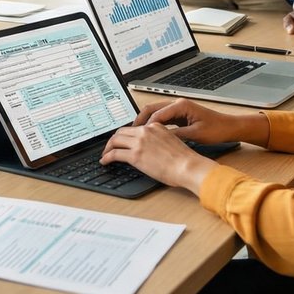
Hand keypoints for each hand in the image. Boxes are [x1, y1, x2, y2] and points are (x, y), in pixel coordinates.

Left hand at [101, 124, 215, 193]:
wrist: (188, 166)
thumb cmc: (185, 160)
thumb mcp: (171, 142)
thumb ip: (159, 141)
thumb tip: (150, 149)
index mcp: (155, 127)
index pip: (135, 128)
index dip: (126, 135)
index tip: (122, 140)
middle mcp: (146, 131)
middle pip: (122, 131)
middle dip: (114, 139)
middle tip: (110, 147)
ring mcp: (139, 142)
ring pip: (115, 140)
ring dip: (108, 148)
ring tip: (105, 154)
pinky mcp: (135, 155)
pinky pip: (114, 154)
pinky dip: (107, 157)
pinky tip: (105, 161)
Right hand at [133, 98, 266, 145]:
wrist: (230, 127)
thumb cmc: (216, 129)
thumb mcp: (195, 135)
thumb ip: (176, 135)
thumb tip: (159, 138)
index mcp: (180, 105)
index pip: (156, 114)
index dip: (145, 126)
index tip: (136, 135)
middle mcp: (177, 104)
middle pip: (152, 109)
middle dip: (139, 120)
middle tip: (130, 132)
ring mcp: (178, 108)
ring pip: (156, 113)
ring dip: (146, 122)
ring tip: (136, 134)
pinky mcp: (180, 115)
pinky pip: (162, 118)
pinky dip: (154, 125)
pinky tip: (150, 134)